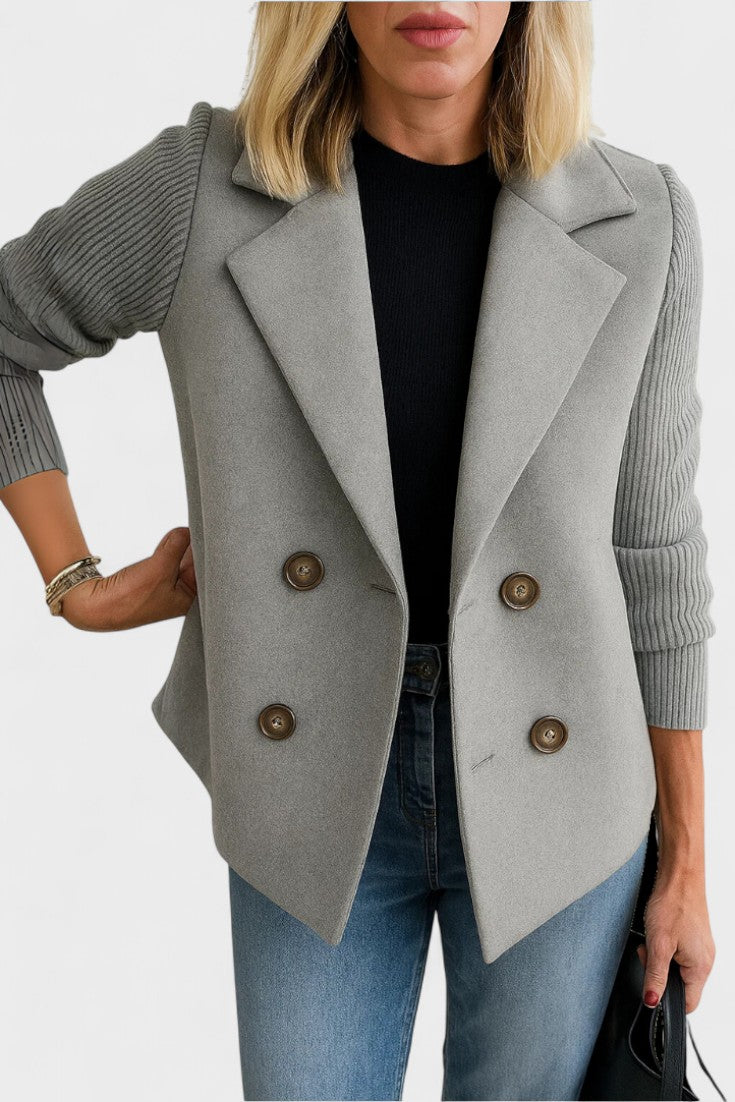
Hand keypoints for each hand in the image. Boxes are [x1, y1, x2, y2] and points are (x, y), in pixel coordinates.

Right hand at [58, 527, 196, 630]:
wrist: (97, 605)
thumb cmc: (131, 597)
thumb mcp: (160, 567)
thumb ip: (177, 546)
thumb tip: (187, 530)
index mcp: (190, 600)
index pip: (208, 571)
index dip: (209, 552)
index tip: (208, 534)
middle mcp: (183, 595)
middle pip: (197, 564)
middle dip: (194, 547)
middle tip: (194, 530)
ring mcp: (169, 587)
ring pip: (182, 559)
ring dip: (180, 546)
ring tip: (176, 538)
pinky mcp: (155, 580)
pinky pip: (169, 559)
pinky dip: (168, 549)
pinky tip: (168, 541)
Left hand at [637, 863, 715, 1012]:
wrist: (680, 875)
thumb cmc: (673, 904)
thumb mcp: (658, 945)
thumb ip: (655, 976)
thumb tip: (652, 1001)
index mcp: (700, 968)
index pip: (687, 1003)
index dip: (666, 999)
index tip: (650, 985)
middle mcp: (705, 960)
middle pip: (679, 984)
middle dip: (658, 972)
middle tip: (648, 952)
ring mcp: (700, 948)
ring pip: (676, 966)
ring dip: (660, 957)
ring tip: (652, 938)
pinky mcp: (694, 936)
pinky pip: (678, 952)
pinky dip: (664, 946)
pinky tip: (658, 931)